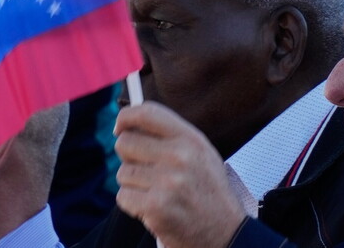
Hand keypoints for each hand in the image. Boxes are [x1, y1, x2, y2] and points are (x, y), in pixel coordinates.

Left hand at [114, 102, 245, 247]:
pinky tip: (153, 207)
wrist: (224, 230)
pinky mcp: (155, 206)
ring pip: (122, 173)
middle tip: (146, 170)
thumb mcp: (200, 153)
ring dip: (133, 184)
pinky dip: (133, 204)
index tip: (119, 127)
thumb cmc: (207, 190)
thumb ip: (170, 136)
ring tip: (157, 192)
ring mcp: (167, 182)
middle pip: (125, 143)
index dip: (125, 116)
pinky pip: (123, 196)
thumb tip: (129, 125)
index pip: (147, 113)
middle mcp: (180, 156)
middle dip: (128, 157)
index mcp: (191, 139)